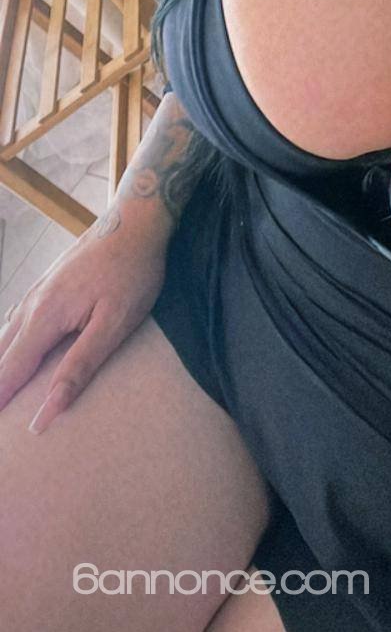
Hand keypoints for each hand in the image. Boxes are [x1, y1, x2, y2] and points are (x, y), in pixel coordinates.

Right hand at [0, 209, 168, 433]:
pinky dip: (7, 344)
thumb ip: (79, 368)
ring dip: (1, 365)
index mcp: (45, 318)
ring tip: (3, 388)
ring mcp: (36, 291)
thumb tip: (46, 411)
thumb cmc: (132, 273)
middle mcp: (32, 304)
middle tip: (0, 408)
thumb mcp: (114, 325)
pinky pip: (15, 320)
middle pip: (0, 355)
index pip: (9, 371)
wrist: (136, 220)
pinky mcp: (47, 283)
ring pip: (3, 336)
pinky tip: (11, 352)